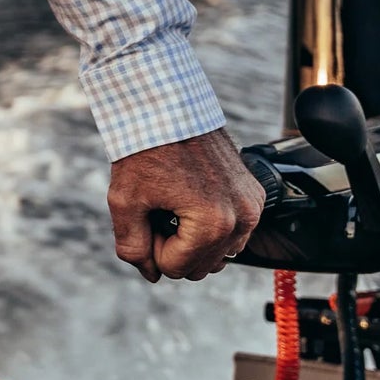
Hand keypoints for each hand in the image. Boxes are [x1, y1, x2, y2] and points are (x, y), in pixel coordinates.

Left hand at [108, 128, 265, 282]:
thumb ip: (133, 245)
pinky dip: (210, 226)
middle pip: (201, 266)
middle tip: (155, 210)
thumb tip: (150, 274)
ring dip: (192, 239)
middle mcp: (243, 217)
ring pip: (219, 252)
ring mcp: (253, 205)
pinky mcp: (254, 193)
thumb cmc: (143, 149)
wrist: (165, 105)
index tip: (143, 215)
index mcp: (214, 223)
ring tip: (172, 203)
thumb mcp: (125, 201)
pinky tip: (189, 198)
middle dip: (172, 246)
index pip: (176, 269)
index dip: (151, 248)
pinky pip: (233, 232)